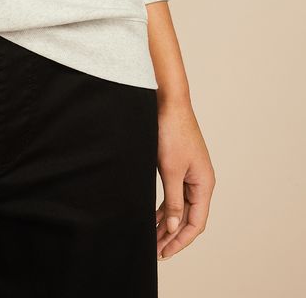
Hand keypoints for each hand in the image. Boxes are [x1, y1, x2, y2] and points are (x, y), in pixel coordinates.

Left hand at [155, 99, 215, 260]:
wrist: (168, 102)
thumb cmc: (171, 132)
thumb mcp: (170, 170)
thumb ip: (173, 201)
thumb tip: (174, 227)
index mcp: (204, 184)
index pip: (196, 223)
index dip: (180, 241)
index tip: (164, 252)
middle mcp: (201, 181)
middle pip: (189, 217)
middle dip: (172, 235)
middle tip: (155, 250)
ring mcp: (191, 173)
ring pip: (181, 207)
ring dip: (167, 223)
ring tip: (152, 237)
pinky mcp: (180, 166)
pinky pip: (175, 193)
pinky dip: (165, 207)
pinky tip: (153, 216)